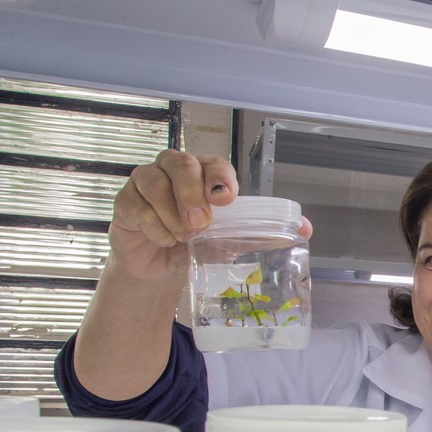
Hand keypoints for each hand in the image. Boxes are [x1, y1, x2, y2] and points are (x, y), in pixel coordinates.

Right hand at [107, 150, 312, 282]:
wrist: (161, 269)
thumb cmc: (197, 245)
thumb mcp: (232, 240)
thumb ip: (263, 232)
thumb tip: (305, 229)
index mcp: (205, 173)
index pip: (214, 163)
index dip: (219, 177)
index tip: (226, 198)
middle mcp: (174, 170)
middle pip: (181, 164)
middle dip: (192, 193)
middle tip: (201, 223)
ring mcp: (147, 182)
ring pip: (154, 181)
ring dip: (171, 212)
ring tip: (183, 236)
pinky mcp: (126, 202)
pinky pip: (136, 206)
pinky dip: (153, 226)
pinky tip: (165, 240)